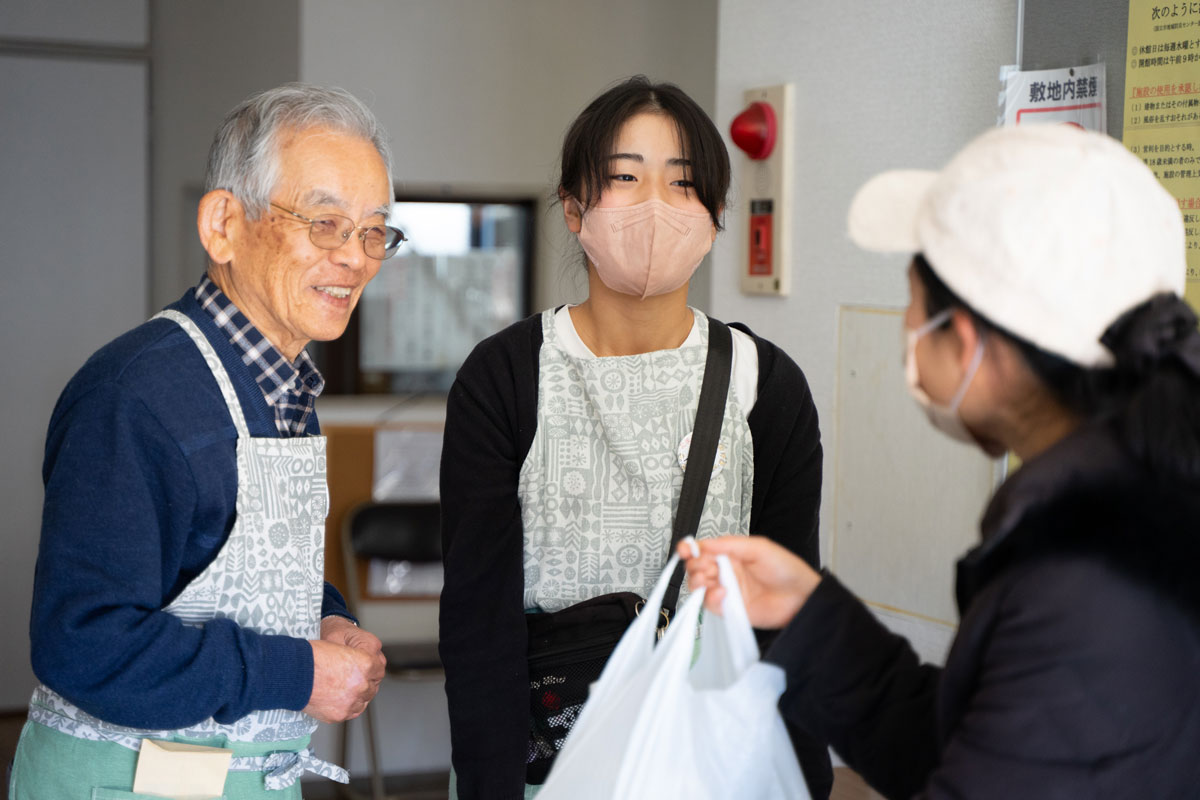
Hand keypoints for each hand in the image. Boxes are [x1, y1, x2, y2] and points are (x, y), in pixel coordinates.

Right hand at [303, 620, 385, 722]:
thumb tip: (365, 666)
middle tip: (353, 680)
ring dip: (357, 696)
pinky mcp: (339, 714)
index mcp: (365, 664)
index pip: (379, 670)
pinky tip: (338, 700)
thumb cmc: (312, 656)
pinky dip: (346, 707)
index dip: (372, 670)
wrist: (292, 672)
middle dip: (365, 683)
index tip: (367, 671)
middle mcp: (362, 684)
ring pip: (363, 702)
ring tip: (344, 690)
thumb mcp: (341, 647)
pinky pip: (349, 713)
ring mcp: (351, 701)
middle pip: (372, 687)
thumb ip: (357, 659)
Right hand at [678, 536, 821, 628]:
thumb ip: (730, 544)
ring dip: (698, 582)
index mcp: (731, 555)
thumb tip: (705, 543)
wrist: (802, 598)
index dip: (691, 549)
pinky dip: (711, 599)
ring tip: (710, 580)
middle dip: (695, 566)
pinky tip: (722, 594)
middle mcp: (726, 573)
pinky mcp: (731, 610)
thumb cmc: (787, 570)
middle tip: (704, 566)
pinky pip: (711, 605)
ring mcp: (728, 591)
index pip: (703, 551)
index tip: (686, 550)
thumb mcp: (759, 548)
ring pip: (699, 587)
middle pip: (696, 568)